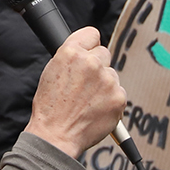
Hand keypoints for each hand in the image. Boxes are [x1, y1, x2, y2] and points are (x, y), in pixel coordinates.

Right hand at [24, 26, 125, 158]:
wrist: (56, 136)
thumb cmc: (50, 108)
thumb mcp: (51, 71)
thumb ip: (71, 57)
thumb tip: (87, 51)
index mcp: (71, 52)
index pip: (92, 34)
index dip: (89, 45)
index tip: (89, 53)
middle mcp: (91, 62)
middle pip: (104, 53)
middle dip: (97, 66)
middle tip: (84, 85)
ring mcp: (107, 79)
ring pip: (111, 75)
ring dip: (104, 85)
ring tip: (87, 101)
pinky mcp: (119, 97)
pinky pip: (118, 92)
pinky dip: (110, 100)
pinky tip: (95, 109)